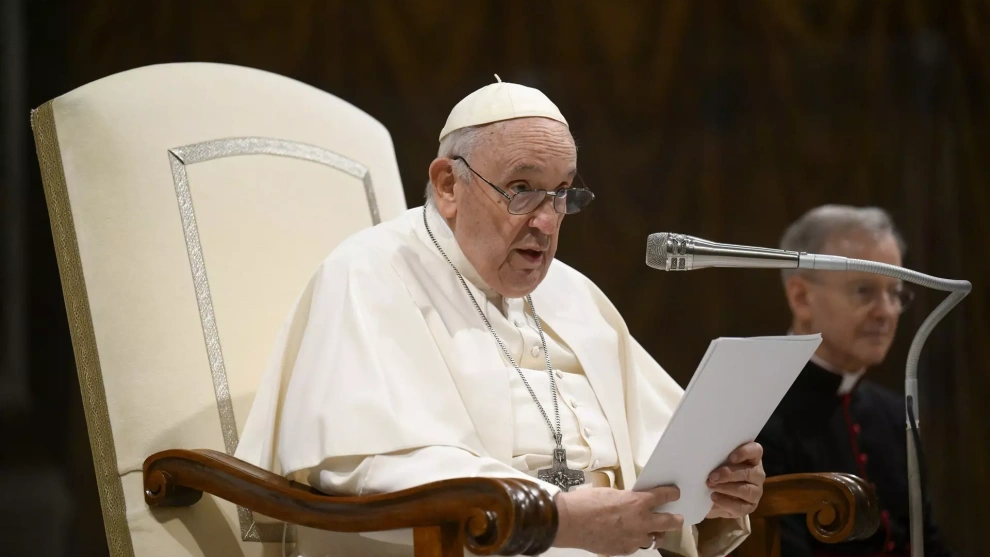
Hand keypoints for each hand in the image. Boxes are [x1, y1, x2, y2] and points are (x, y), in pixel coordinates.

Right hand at [553, 486, 684, 555]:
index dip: (672, 494)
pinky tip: (628, 535)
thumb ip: (627, 499)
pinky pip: (637, 546)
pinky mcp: (625, 550)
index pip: (664, 496)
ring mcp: (634, 538)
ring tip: (651, 530)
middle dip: (676, 519)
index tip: (675, 494)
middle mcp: (641, 522)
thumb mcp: (611, 493)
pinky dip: (636, 540)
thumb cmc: (587, 503)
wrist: (570, 522)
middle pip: (670, 522)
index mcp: (637, 502)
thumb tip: (633, 503)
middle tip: (677, 518)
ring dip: (654, 533)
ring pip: (655, 538)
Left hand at [706, 441, 764, 518]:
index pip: (756, 451)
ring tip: (711, 486)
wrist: (712, 497)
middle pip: (750, 473)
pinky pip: (742, 507)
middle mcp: (757, 474)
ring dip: (727, 488)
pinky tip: (714, 497)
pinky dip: (726, 503)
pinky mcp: (750, 507)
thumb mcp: (715, 464)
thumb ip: (716, 459)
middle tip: (712, 476)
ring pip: (748, 490)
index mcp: (750, 459)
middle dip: (729, 474)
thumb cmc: (715, 474)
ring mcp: (756, 492)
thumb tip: (703, 456)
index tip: (730, 457)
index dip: (745, 452)